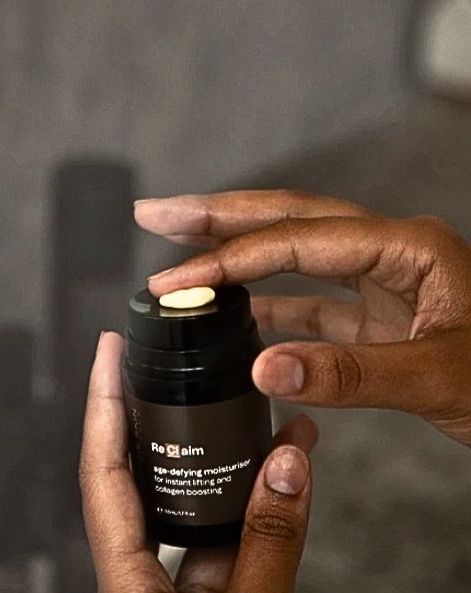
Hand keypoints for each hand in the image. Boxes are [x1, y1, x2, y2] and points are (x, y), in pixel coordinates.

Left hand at [79, 332, 318, 592]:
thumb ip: (269, 540)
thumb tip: (287, 460)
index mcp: (122, 585)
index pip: (103, 476)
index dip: (100, 407)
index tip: (106, 352)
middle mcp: (136, 581)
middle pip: (135, 479)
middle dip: (149, 418)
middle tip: (164, 360)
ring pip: (186, 507)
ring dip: (214, 461)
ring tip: (242, 404)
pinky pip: (221, 541)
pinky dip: (247, 506)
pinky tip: (280, 471)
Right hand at [136, 191, 470, 445]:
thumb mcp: (438, 378)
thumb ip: (349, 373)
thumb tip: (262, 368)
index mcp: (406, 248)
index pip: (296, 242)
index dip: (228, 261)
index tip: (173, 283)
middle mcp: (390, 253)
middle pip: (287, 218)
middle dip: (215, 215)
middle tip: (153, 213)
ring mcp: (383, 284)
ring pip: (293, 255)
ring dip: (234, 254)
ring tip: (178, 253)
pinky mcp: (379, 317)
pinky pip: (309, 302)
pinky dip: (265, 307)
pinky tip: (232, 317)